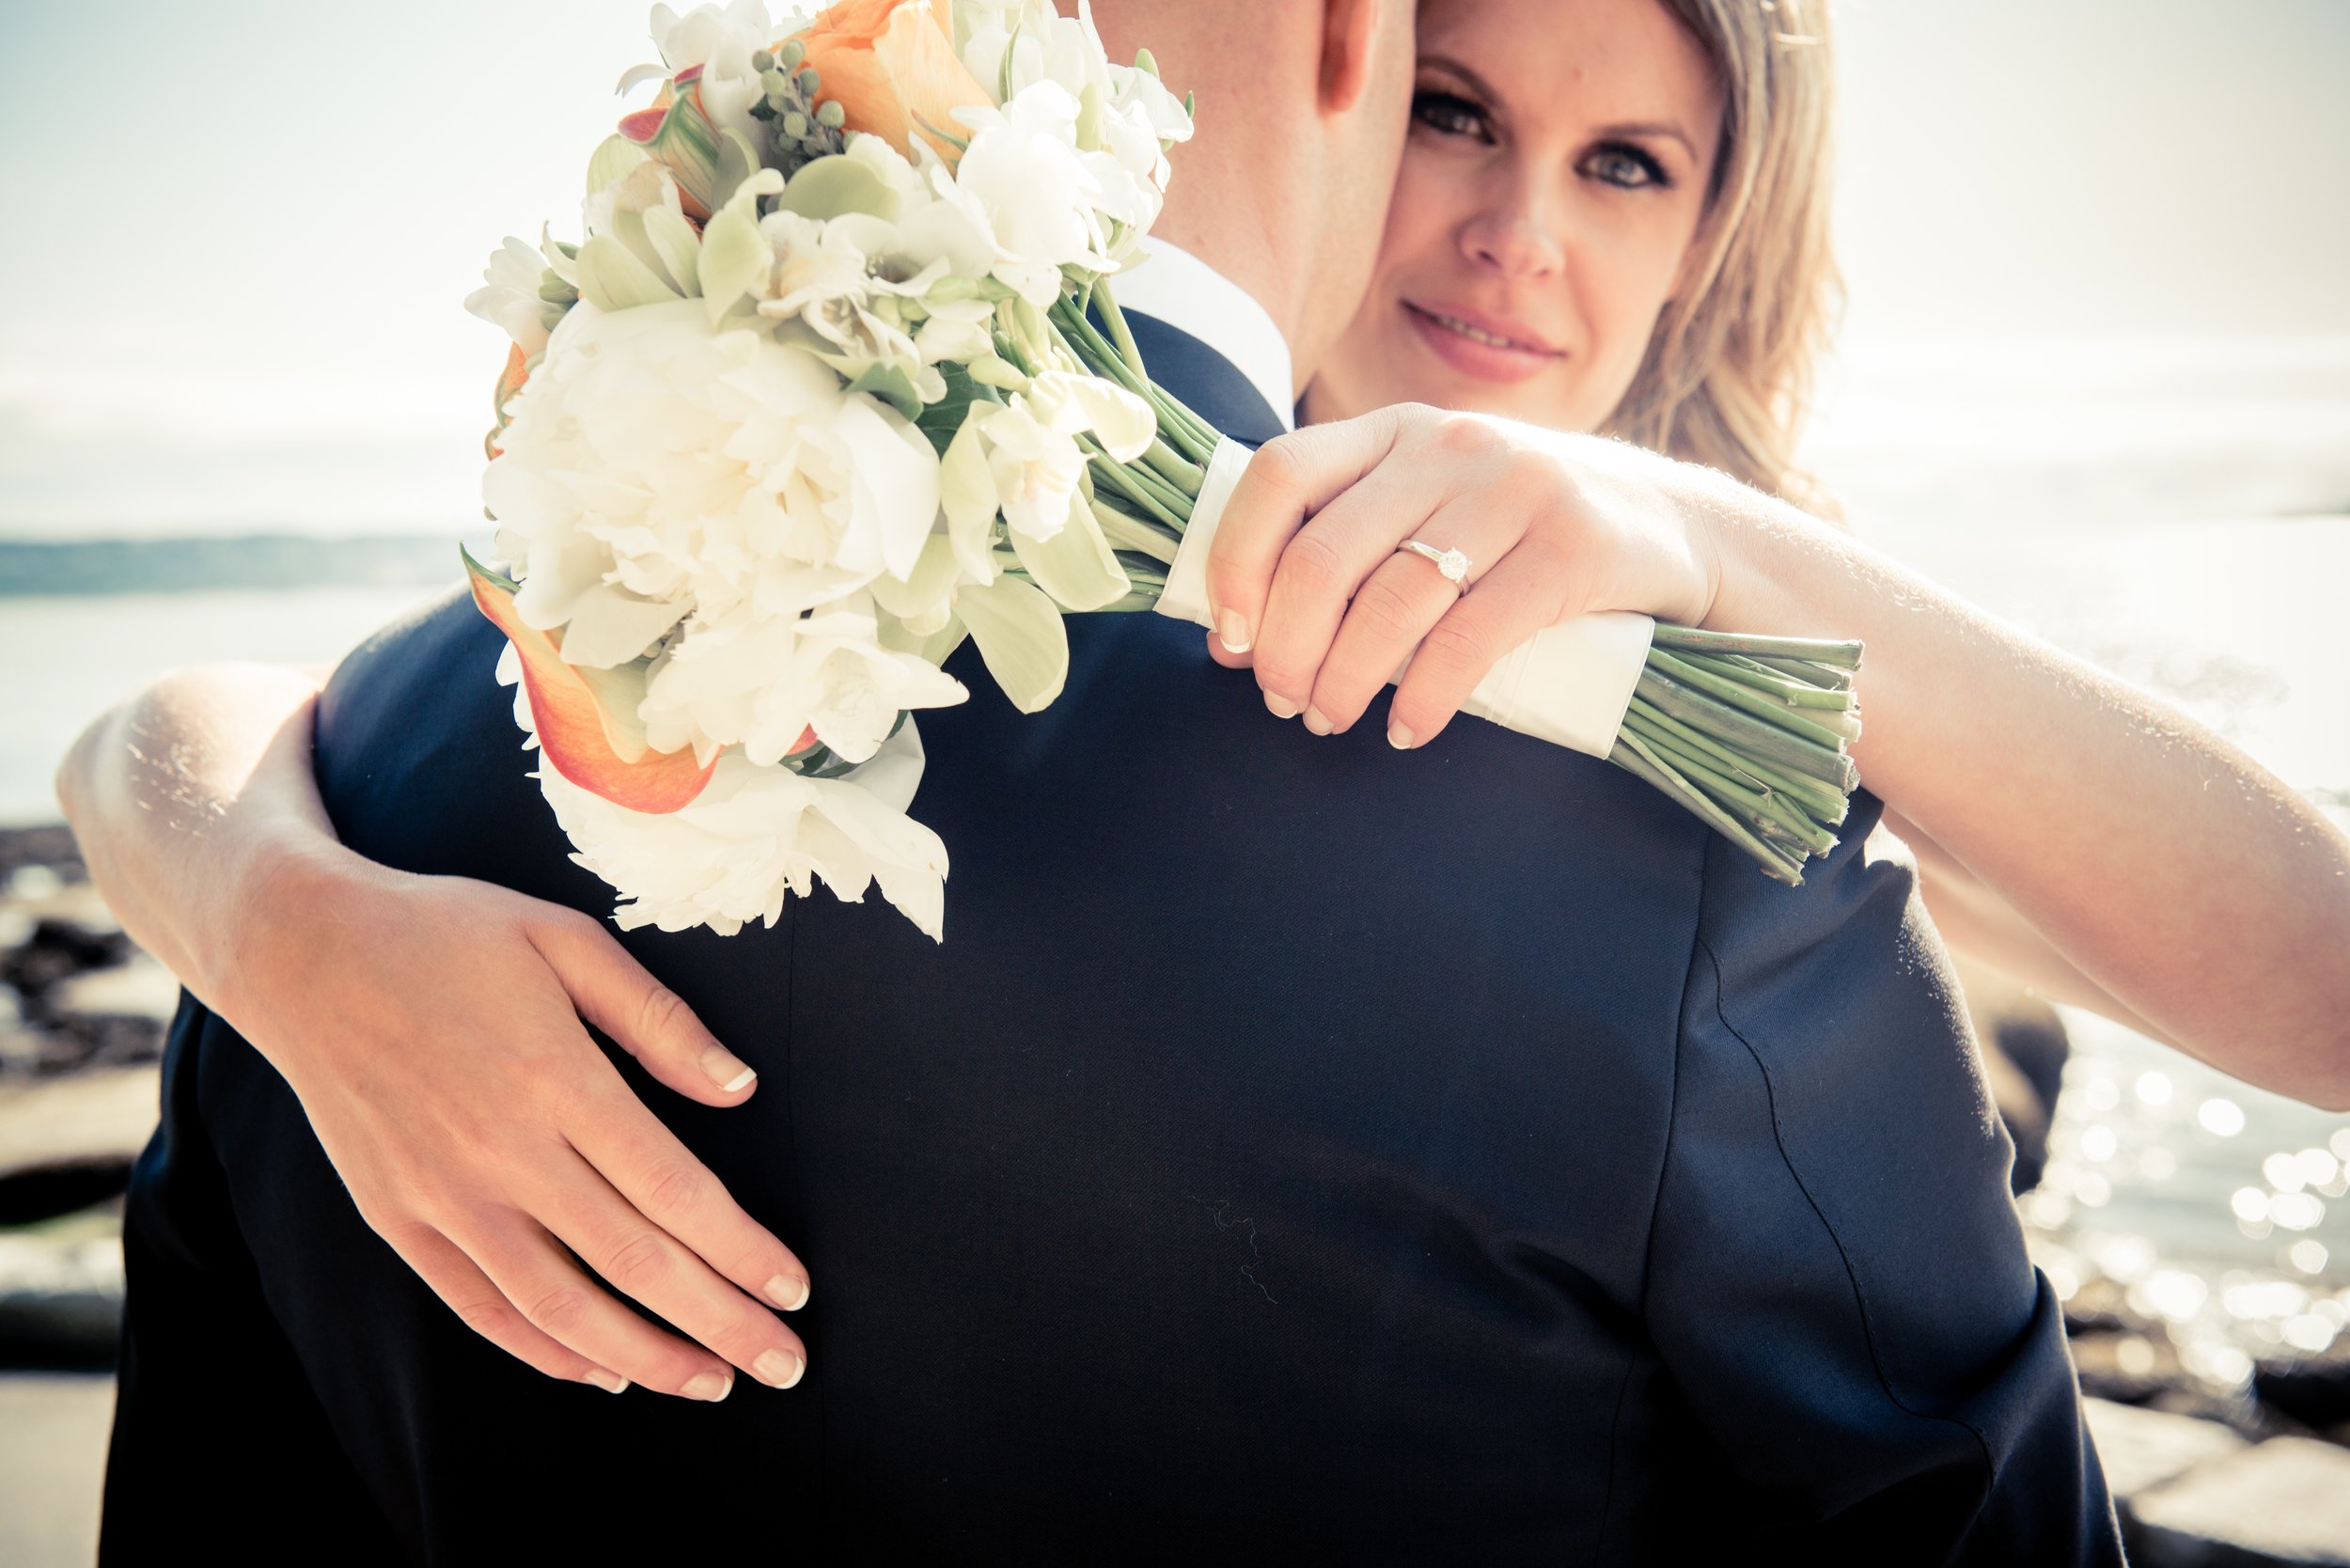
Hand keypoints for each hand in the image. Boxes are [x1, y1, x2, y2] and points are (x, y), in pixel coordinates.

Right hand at [220, 842, 811, 1401]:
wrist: (304, 953)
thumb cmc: (447, 934)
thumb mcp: (566, 938)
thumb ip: (659, 1018)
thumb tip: (740, 1087)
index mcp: (556, 1077)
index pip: (673, 1191)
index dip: (741, 1251)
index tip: (792, 1289)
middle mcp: (501, 1152)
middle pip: (633, 1264)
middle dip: (720, 1324)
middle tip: (783, 1365)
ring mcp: (444, 1197)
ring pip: (561, 1309)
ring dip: (647, 1358)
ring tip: (712, 1383)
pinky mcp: (400, 1222)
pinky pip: (484, 1310)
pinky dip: (549, 1352)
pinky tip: (608, 1372)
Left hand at [1202, 403, 1724, 747]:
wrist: (1671, 527)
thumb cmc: (1519, 530)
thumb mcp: (1433, 503)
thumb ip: (1348, 545)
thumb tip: (1237, 638)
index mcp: (1394, 430)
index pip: (1281, 474)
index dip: (1236, 559)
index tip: (1230, 637)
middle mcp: (1449, 445)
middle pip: (1326, 554)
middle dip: (1287, 646)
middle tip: (1284, 700)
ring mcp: (1516, 490)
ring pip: (1392, 603)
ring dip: (1344, 681)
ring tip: (1331, 719)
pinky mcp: (1571, 548)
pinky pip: (1471, 639)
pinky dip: (1424, 698)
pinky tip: (1407, 729)